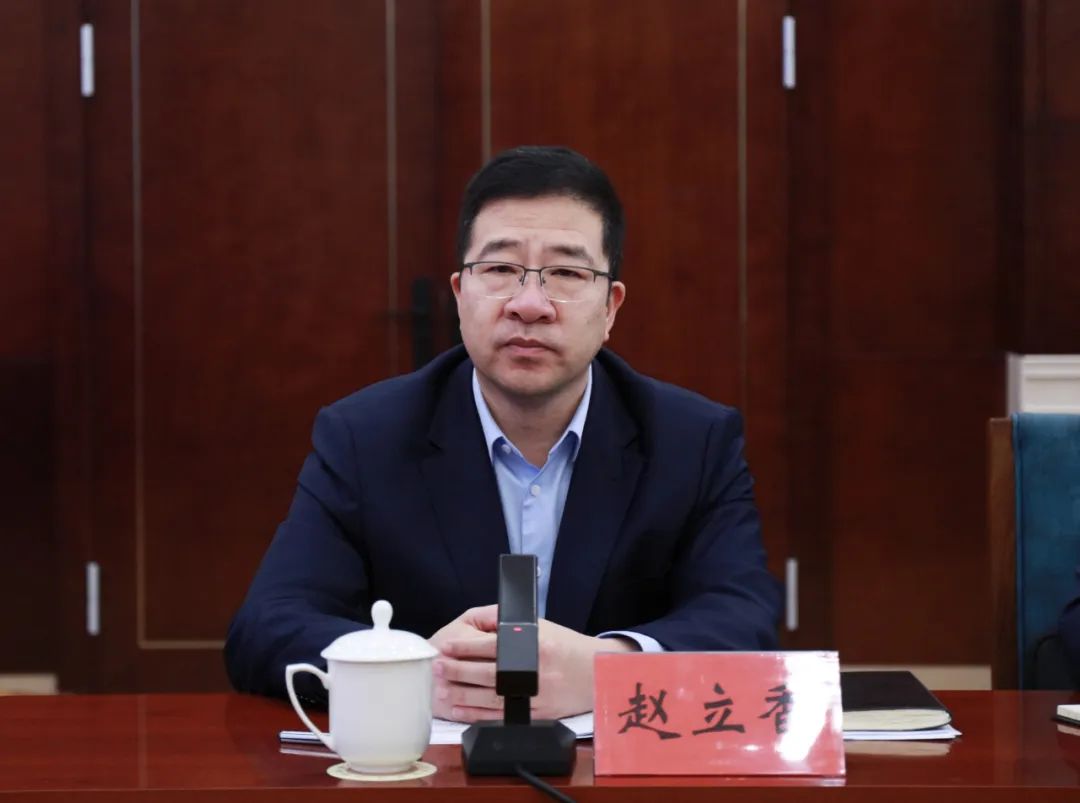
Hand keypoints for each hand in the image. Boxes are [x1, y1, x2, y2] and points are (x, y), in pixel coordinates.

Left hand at [432, 607, 636, 722]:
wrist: (597, 673)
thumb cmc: (566, 646)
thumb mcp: (542, 626)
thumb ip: (512, 625)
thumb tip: (481, 624)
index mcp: (536, 644)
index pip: (494, 645)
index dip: (467, 646)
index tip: (447, 645)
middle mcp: (535, 670)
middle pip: (489, 672)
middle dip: (459, 670)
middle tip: (437, 667)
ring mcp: (537, 694)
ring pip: (492, 697)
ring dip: (463, 693)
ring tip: (441, 688)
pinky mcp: (538, 714)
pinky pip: (502, 716)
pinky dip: (479, 714)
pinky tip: (460, 709)